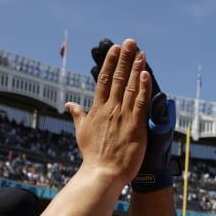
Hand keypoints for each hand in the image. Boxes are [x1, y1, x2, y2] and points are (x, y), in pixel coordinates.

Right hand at [66, 38, 150, 189]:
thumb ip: (78, 115)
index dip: (109, 63)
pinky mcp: (135, 126)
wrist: (102, 173)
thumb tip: (69, 104)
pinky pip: (139, 103)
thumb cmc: (93, 156)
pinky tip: (146, 74)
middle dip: (124, 58)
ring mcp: (122, 116)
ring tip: (140, 52)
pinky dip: (143, 88)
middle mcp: (110, 109)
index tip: (114, 49)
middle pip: (117, 78)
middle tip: (130, 41)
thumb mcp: (81, 132)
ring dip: (136, 68)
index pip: (103, 80)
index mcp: (97, 110)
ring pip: (129, 87)